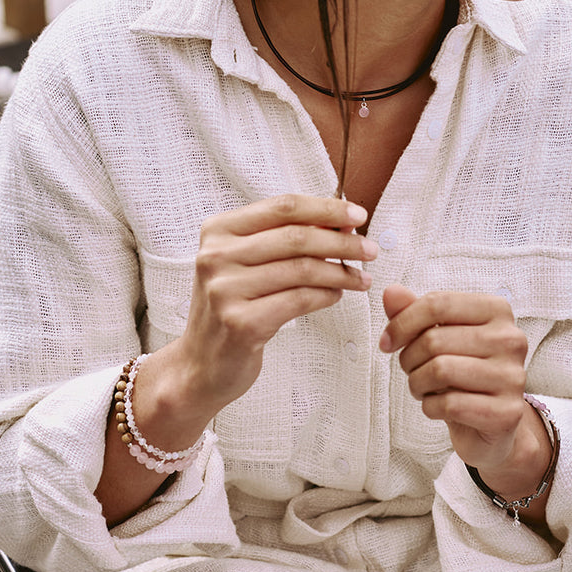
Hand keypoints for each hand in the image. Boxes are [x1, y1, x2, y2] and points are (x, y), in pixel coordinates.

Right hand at [174, 194, 377, 416]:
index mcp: (218, 231)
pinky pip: (300, 300)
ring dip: (341, 272)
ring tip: (361, 278)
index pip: (283, 207)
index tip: (358, 214)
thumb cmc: (233, 306)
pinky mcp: (241, 323)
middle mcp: (216, 257)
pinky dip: (327, 296)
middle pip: (297, 237)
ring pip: (303, 269)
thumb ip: (286, 238)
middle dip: (342, 241)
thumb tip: (343, 221)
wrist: (201, 363)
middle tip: (369, 249)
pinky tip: (337, 295)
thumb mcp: (248, 262)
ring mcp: (226, 290)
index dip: (326, 208)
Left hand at [380, 284, 534, 480]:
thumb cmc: (463, 372)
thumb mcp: (439, 337)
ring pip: (440, 370)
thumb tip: (391, 292)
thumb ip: (415, 313)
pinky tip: (438, 407)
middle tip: (411, 370)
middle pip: (434, 339)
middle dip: (409, 358)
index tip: (387, 341)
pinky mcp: (506, 412)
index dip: (402, 323)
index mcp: (497, 310)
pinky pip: (450, 404)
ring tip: (423, 387)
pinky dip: (431, 407)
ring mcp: (512, 376)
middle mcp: (511, 339)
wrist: (491, 423)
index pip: (438, 303)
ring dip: (417, 383)